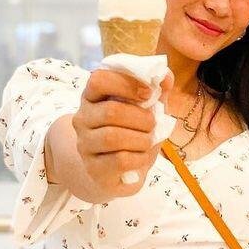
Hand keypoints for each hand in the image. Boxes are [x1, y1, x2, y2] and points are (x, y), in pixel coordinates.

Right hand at [73, 67, 167, 197]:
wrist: (119, 172)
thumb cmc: (133, 134)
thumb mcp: (147, 109)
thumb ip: (156, 90)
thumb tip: (165, 76)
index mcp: (93, 96)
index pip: (98, 79)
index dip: (125, 83)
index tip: (148, 93)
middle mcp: (82, 118)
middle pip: (110, 111)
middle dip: (141, 118)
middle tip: (152, 124)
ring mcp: (85, 144)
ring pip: (112, 137)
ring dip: (141, 139)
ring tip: (148, 140)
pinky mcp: (93, 168)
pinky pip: (119, 160)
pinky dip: (139, 158)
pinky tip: (142, 157)